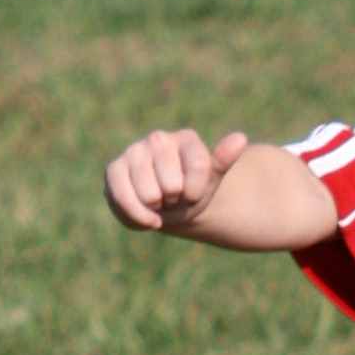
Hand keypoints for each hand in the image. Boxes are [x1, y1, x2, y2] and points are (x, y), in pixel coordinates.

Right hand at [106, 126, 250, 234]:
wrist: (168, 207)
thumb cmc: (192, 192)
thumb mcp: (212, 181)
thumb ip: (224, 159)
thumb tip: (241, 138)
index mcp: (187, 139)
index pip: (198, 169)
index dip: (196, 192)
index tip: (193, 191)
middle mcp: (158, 139)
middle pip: (172, 185)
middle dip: (174, 201)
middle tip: (173, 198)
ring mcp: (134, 152)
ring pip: (150, 195)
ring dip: (155, 209)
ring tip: (158, 201)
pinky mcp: (113, 169)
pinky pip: (124, 199)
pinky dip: (137, 216)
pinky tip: (144, 212)